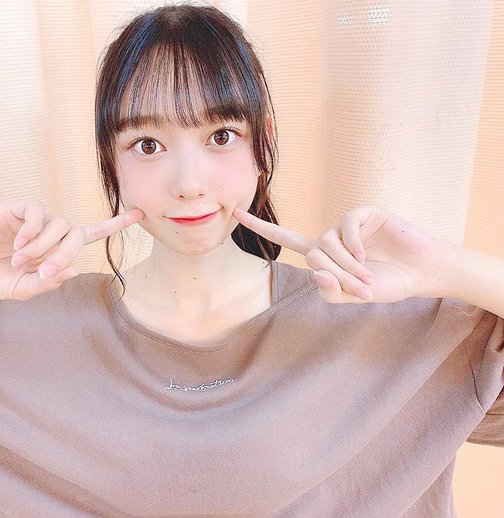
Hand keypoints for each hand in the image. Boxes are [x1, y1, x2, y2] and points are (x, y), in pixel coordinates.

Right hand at [0, 199, 143, 301]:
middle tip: (41, 272)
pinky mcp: (13, 210)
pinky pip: (36, 211)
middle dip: (64, 254)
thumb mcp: (22, 289)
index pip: (91, 234)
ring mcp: (31, 221)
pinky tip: (16, 245)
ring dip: (42, 246)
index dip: (114, 225)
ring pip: (57, 224)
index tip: (140, 215)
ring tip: (18, 261)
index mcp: (54, 251)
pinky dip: (32, 230)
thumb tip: (73, 270)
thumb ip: (47, 282)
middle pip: (75, 233)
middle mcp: (47, 233)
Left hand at [233, 205, 447, 303]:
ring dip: (346, 264)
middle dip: (336, 275)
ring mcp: (346, 225)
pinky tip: (365, 253)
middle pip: (312, 253)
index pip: (285, 239)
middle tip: (361, 288)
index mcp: (322, 255)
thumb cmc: (387, 284)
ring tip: (368, 276)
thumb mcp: (355, 296)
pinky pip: (345, 223)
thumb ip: (331, 291)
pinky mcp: (365, 214)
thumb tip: (315, 272)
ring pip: (327, 242)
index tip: (235, 213)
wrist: (421, 272)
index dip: (261, 227)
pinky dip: (352, 241)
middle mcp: (330, 237)